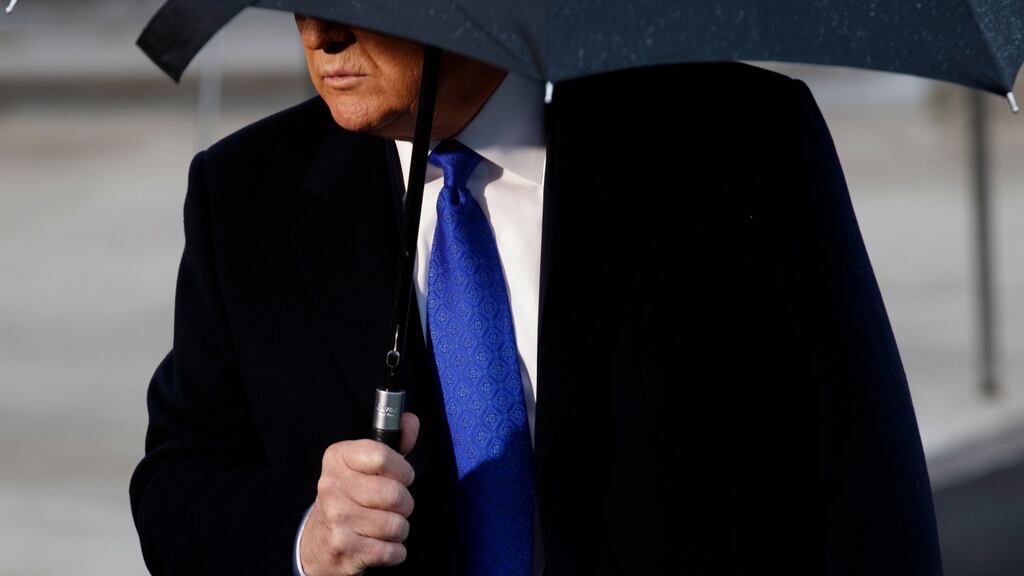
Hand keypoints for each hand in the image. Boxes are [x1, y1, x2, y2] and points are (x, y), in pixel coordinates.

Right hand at [299, 412, 419, 575]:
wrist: (320, 541)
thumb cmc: (352, 496)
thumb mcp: (368, 465)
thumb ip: (395, 443)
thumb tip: (411, 420)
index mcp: (338, 458)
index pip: (382, 456)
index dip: (402, 470)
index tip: (401, 477)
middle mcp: (332, 486)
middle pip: (395, 494)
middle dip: (405, 503)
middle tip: (395, 506)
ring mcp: (337, 518)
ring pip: (397, 524)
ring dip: (400, 528)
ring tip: (386, 525)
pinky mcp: (345, 549)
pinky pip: (393, 551)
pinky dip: (395, 551)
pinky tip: (381, 544)